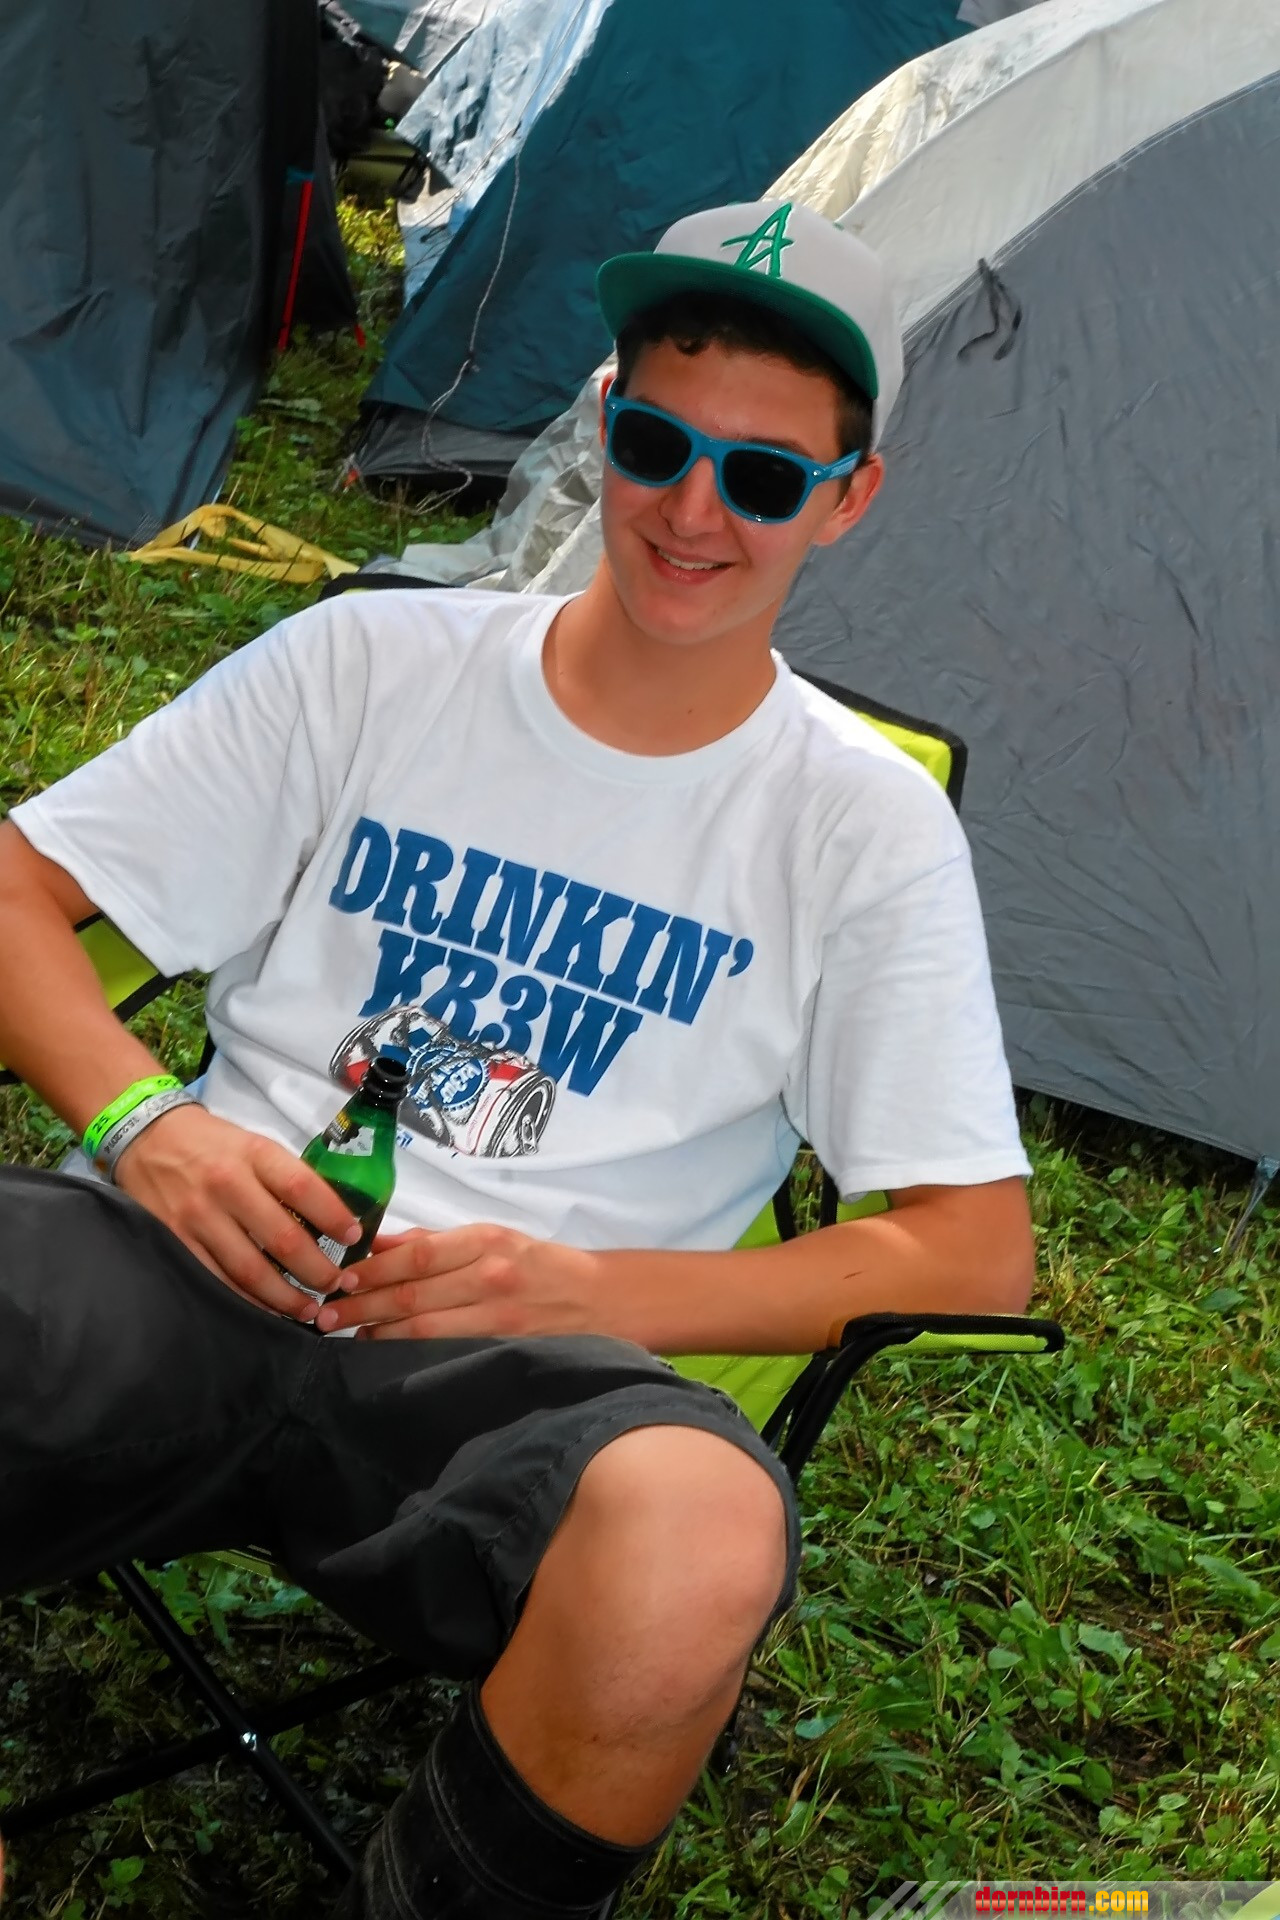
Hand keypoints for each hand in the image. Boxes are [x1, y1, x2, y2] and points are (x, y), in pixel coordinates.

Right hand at [112, 1103, 362, 1320]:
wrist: (148, 1137)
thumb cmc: (213, 1144)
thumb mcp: (255, 1145)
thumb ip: (286, 1178)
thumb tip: (332, 1218)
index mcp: (254, 1154)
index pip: (303, 1188)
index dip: (333, 1217)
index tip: (354, 1237)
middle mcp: (227, 1185)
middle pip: (282, 1238)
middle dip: (316, 1270)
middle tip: (337, 1285)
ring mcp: (198, 1216)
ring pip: (250, 1269)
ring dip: (285, 1296)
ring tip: (309, 1309)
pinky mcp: (176, 1240)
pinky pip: (218, 1280)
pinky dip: (247, 1300)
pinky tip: (267, 1310)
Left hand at [313, 1223, 606, 1340]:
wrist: (604, 1299)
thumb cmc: (541, 1265)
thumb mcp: (494, 1237)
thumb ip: (437, 1243)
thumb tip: (379, 1245)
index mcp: (485, 1241)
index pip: (416, 1257)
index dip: (372, 1270)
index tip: (337, 1279)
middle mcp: (490, 1276)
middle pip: (412, 1293)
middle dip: (361, 1305)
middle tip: (321, 1314)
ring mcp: (499, 1318)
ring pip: (425, 1329)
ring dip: (378, 1333)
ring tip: (344, 1336)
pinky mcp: (506, 1348)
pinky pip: (449, 1352)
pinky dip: (412, 1354)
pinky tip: (385, 1354)